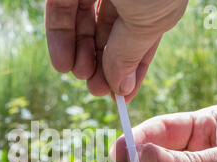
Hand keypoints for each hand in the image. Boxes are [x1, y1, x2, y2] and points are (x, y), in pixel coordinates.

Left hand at [45, 0, 187, 101]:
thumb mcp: (148, 21)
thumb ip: (129, 54)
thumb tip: (118, 86)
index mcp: (156, 3)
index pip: (141, 42)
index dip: (131, 71)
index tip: (120, 98)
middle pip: (109, 36)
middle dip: (102, 65)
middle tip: (94, 90)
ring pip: (84, 26)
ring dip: (80, 56)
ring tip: (79, 76)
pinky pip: (61, 11)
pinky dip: (61, 39)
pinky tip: (63, 64)